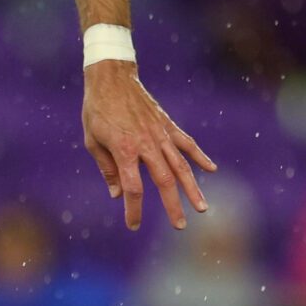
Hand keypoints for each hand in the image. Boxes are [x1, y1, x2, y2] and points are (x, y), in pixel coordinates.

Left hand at [81, 61, 214, 231]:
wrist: (112, 79)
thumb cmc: (97, 111)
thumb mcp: (93, 141)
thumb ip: (107, 169)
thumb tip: (118, 195)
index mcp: (124, 150)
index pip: (133, 187)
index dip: (134, 209)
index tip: (134, 225)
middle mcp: (146, 144)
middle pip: (164, 180)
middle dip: (173, 205)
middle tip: (180, 226)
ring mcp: (160, 134)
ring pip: (181, 165)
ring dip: (193, 188)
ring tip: (202, 208)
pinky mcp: (168, 125)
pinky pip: (187, 143)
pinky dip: (200, 157)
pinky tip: (212, 169)